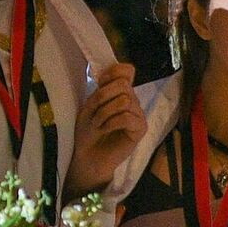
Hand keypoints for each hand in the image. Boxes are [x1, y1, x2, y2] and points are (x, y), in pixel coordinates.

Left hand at [66, 62, 144, 196]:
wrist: (88, 156)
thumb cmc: (87, 131)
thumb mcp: (90, 105)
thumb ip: (103, 88)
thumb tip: (116, 74)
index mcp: (120, 92)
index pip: (127, 70)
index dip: (113, 73)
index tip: (100, 84)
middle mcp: (132, 101)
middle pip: (123, 85)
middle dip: (103, 97)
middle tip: (94, 114)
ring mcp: (138, 115)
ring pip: (125, 100)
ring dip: (105, 112)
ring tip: (98, 124)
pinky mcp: (140, 129)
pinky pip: (127, 117)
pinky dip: (111, 122)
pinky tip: (105, 130)